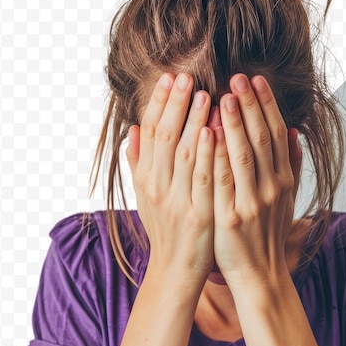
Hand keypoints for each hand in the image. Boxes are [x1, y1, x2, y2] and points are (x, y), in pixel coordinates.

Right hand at [126, 73, 214, 280]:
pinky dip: (206, 154)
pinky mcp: (198, 214)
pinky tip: (212, 131)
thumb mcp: (145, 196)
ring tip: (202, 94)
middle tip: (185, 76)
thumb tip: (132, 129)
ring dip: (192, 122)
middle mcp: (156, 186)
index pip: (149, 132)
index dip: (158, 103)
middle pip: (164, 137)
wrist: (175, 269)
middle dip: (174, 104)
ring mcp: (176, 200)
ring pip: (183, 153)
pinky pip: (202, 179)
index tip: (168, 78)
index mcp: (145, 178)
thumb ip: (138, 162)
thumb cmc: (165, 229)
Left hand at [212, 74, 302, 287]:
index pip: (276, 135)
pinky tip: (209, 134)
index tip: (256, 80)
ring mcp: (251, 203)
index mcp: (283, 181)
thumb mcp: (286, 200)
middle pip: (261, 139)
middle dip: (250, 106)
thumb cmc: (268, 234)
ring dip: (235, 124)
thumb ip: (292, 165)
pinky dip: (217, 156)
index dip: (266, 105)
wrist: (260, 274)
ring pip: (243, 156)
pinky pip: (222, 182)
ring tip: (223, 96)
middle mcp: (271, 189)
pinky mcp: (230, 218)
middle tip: (238, 77)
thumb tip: (294, 132)